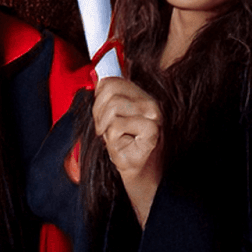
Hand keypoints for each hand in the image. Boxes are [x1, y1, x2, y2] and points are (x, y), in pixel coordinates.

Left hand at [92, 76, 163, 226]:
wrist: (139, 173)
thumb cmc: (125, 147)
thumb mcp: (113, 119)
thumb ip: (108, 98)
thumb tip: (97, 78)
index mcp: (142, 96)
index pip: (112, 81)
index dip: (98, 97)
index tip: (100, 115)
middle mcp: (151, 103)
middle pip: (110, 91)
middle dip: (99, 112)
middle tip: (104, 129)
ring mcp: (154, 116)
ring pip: (113, 107)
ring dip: (106, 127)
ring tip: (114, 138)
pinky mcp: (152, 131)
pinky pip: (117, 126)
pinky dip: (113, 139)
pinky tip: (122, 145)